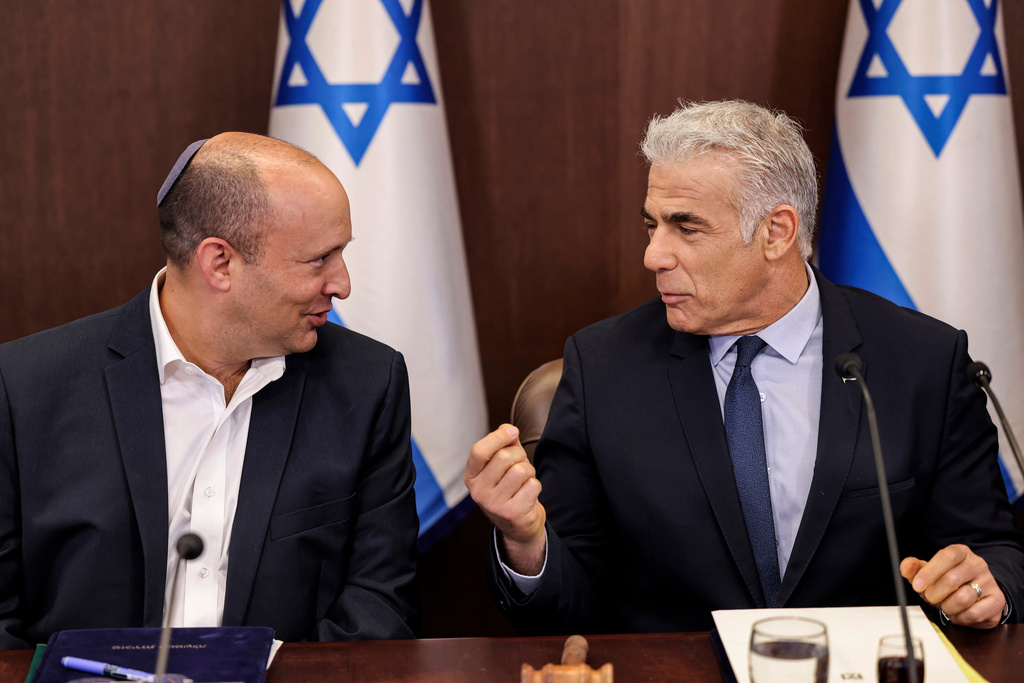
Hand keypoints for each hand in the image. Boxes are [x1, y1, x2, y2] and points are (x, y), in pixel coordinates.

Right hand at [465, 424, 545, 573]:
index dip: (497, 437)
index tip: (513, 431)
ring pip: (521, 470)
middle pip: (504, 457)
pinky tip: (528, 494)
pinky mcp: (513, 514)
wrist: (518, 526)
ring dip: (529, 471)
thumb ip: (504, 445)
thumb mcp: (501, 466)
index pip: (479, 451)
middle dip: (519, 455)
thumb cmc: (509, 487)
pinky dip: (535, 485)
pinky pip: (532, 485)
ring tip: (524, 480)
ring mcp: (494, 505)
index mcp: (471, 477)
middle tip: (521, 463)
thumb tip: (509, 430)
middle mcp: (478, 492)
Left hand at [900, 544, 1005, 628]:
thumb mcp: (929, 572)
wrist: (976, 596)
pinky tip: (958, 613)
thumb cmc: (949, 582)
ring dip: (948, 606)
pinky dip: (960, 617)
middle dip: (935, 593)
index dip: (929, 572)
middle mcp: (977, 564)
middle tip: (930, 598)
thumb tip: (905, 568)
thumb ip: (915, 568)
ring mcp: (989, 582)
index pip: (946, 557)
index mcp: (960, 552)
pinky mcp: (997, 600)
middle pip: (952, 579)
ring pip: (963, 598)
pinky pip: (974, 613)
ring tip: (945, 605)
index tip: (917, 585)